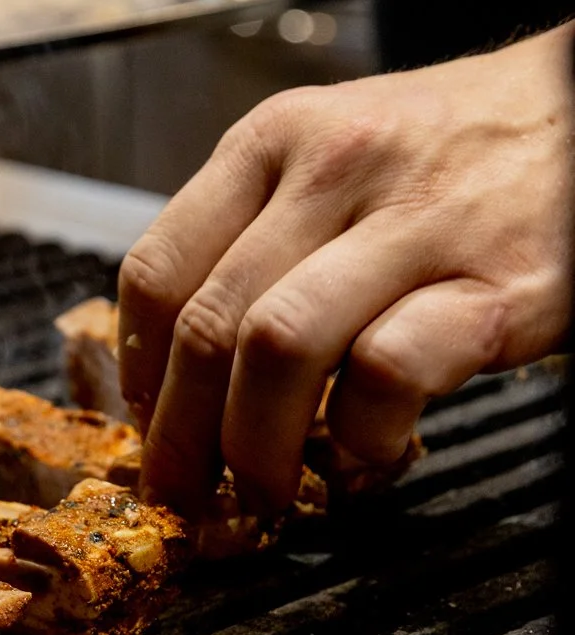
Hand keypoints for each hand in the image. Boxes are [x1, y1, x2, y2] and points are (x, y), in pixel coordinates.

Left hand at [118, 29, 573, 517]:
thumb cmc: (463, 150)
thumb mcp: (338, 154)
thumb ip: (261, 232)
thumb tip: (185, 360)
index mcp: (276, 141)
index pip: (158, 269)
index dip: (139, 372)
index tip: (150, 425)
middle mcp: (334, 169)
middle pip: (209, 325)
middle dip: (183, 438)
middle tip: (189, 494)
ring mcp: (417, 223)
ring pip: (278, 349)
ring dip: (257, 448)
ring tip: (268, 494)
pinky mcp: (495, 285)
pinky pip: (386, 375)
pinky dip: (364, 438)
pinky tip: (369, 458)